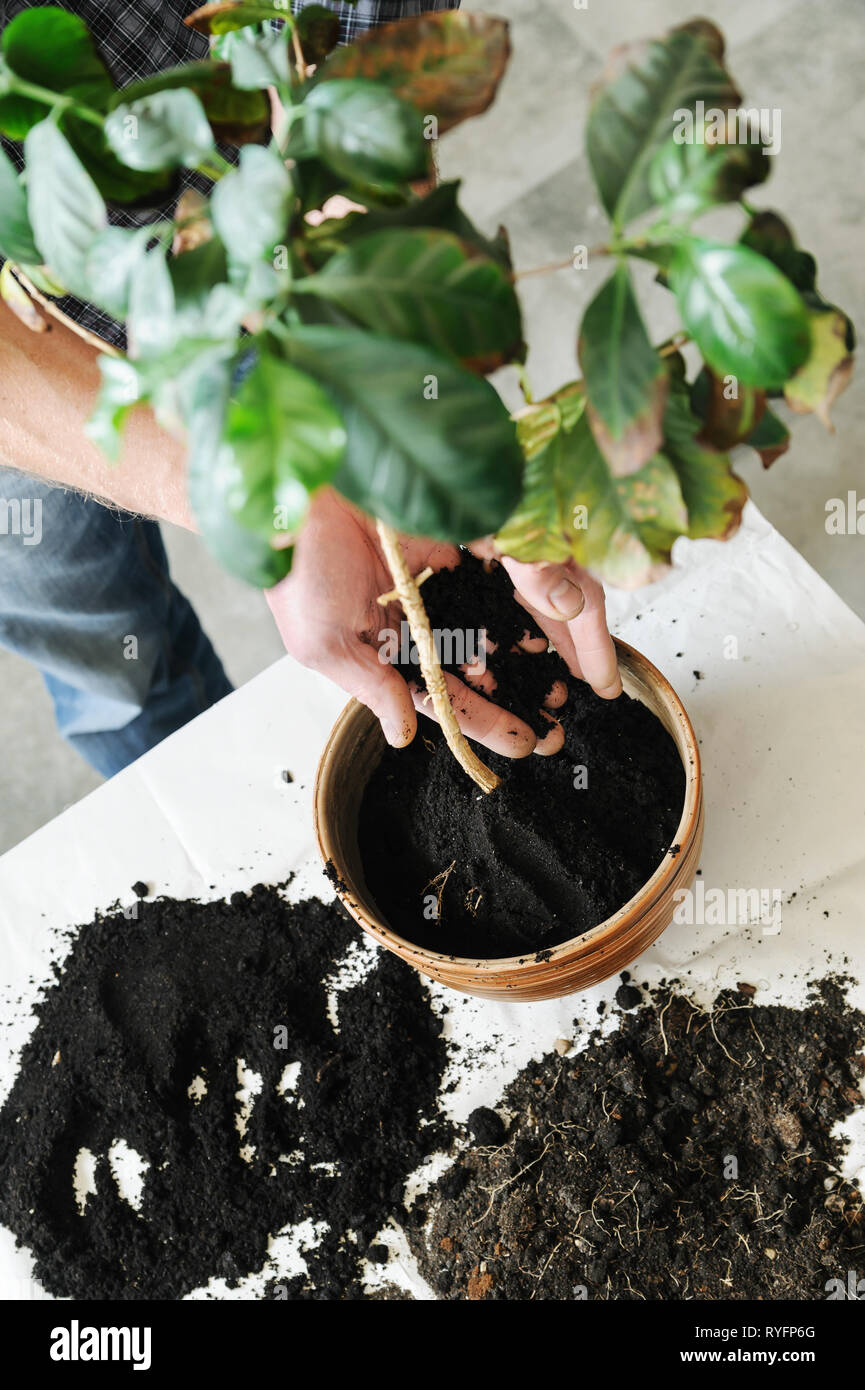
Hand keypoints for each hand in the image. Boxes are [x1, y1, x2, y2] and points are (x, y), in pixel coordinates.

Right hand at [266, 489, 619, 757]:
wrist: (295, 494)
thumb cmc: (297, 574)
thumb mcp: (327, 644)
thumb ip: (374, 688)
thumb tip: (403, 736)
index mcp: (381, 655)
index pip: (441, 698)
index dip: (483, 723)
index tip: (524, 745)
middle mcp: (412, 624)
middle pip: (475, 668)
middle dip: (515, 694)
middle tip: (557, 721)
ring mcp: (431, 585)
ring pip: (488, 624)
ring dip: (523, 652)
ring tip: (562, 677)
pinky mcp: (444, 543)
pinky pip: (489, 574)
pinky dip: (517, 596)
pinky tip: (548, 618)